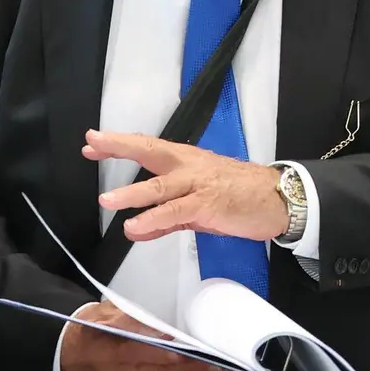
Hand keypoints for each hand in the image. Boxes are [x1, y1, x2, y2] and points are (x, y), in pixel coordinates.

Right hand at [60, 301, 226, 370]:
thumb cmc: (81, 331)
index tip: (204, 352)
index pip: (156, 356)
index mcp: (116, 353)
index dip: (182, 356)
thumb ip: (132, 321)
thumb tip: (161, 329)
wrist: (60, 356)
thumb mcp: (102, 315)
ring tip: (216, 368)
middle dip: (196, 368)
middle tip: (223, 363)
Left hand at [83, 130, 286, 242]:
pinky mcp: (207, 205)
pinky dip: (153, 220)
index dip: (119, 144)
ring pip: (159, 187)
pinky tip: (135, 228)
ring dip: (131, 194)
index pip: (147, 148)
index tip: (92, 141)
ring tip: (106, 200)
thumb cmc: (237, 197)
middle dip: (119, 147)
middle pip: (150, 152)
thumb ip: (166, 218)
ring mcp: (197, 185)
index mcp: (185, 160)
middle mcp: (188, 166)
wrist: (277, 200)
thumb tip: (137, 229)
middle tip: (92, 144)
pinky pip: (176, 212)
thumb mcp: (196, 207)